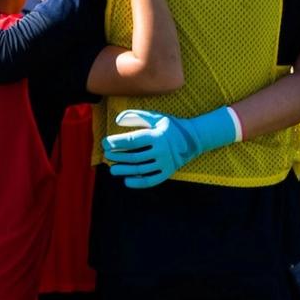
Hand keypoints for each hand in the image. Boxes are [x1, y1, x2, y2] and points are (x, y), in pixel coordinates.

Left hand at [101, 107, 237, 188]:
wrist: (194, 139)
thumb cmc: (170, 126)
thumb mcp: (156, 117)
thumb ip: (136, 116)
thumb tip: (117, 120)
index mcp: (157, 136)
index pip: (132, 140)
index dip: (116, 142)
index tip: (105, 143)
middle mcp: (161, 151)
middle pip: (134, 156)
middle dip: (118, 157)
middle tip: (107, 156)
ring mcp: (165, 163)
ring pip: (140, 170)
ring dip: (124, 171)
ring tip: (113, 169)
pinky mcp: (168, 172)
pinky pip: (151, 180)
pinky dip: (138, 183)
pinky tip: (127, 181)